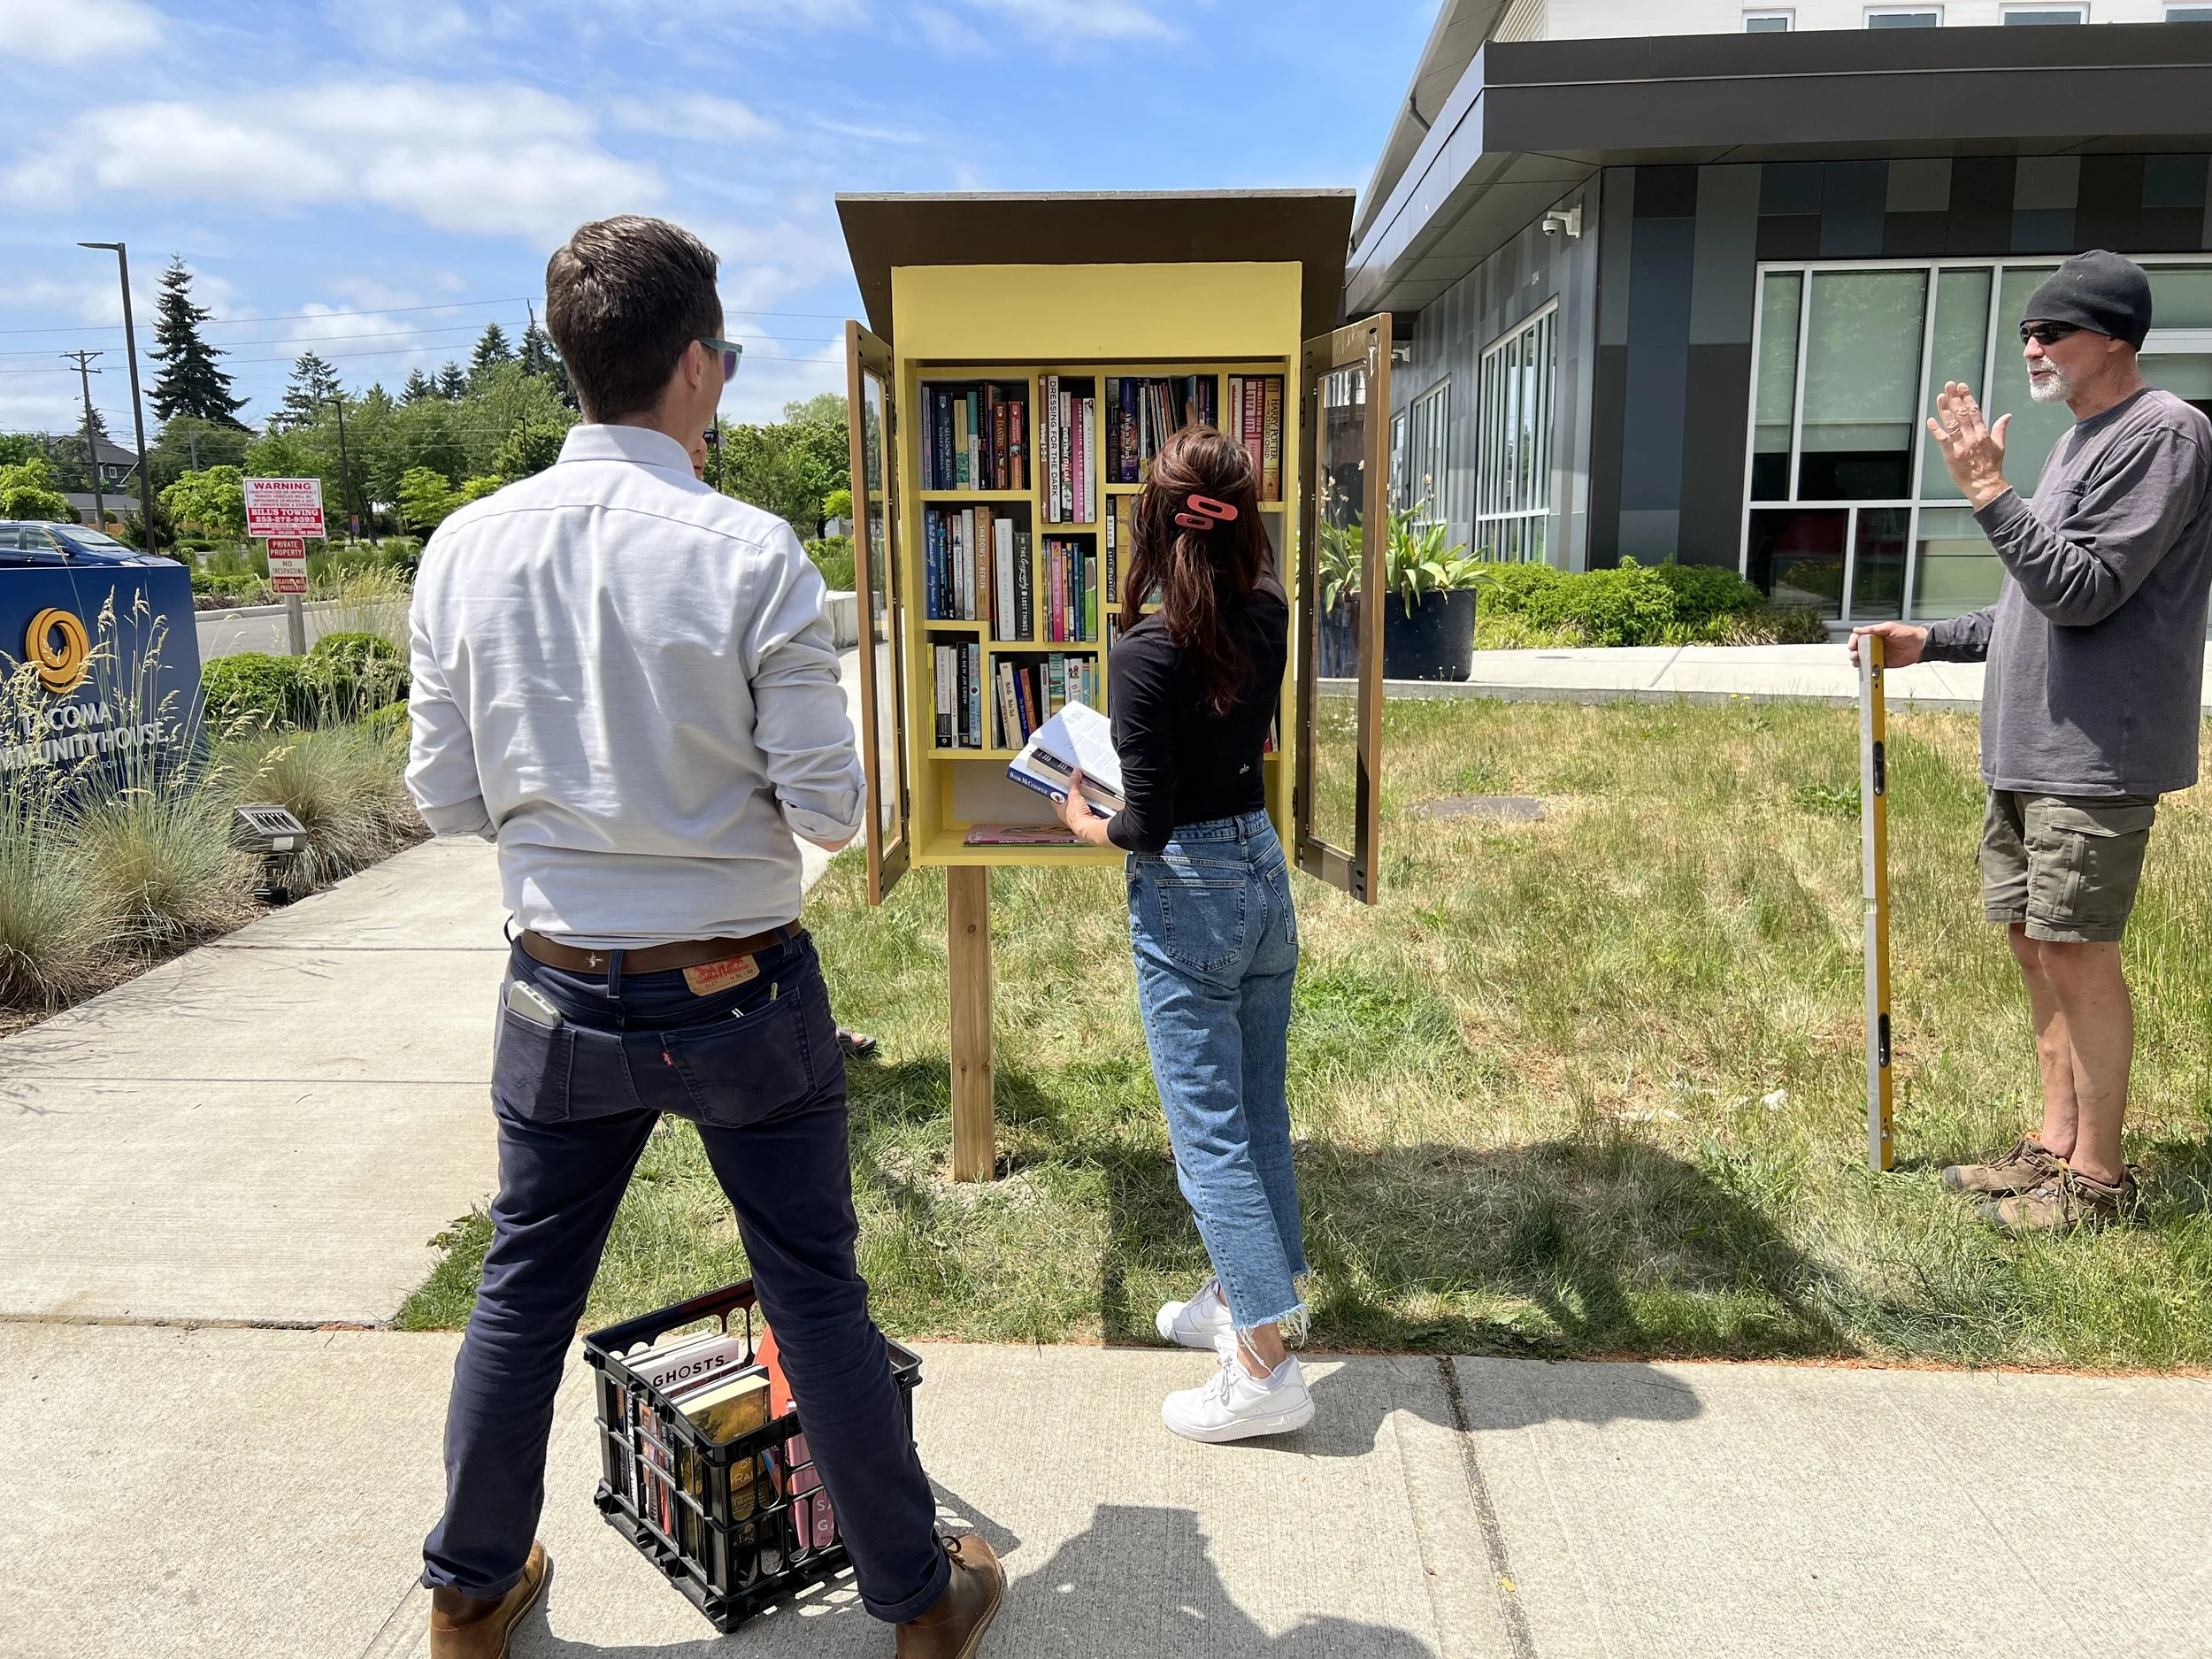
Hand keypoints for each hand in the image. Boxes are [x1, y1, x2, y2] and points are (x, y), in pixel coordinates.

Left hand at [1054, 768, 1113, 845]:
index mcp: (1061, 810)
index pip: (1055, 799)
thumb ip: (1074, 783)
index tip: (1060, 783)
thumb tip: (1075, 773)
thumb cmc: (1078, 818)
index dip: (1057, 791)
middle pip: (1070, 800)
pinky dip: (1094, 804)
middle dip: (1075, 793)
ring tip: (1089, 791)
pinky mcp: (1089, 818)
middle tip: (1078, 785)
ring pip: (1081, 804)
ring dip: (1085, 799)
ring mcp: (1080, 817)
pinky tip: (1096, 800)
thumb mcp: (1074, 795)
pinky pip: (1091, 808)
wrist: (1091, 829)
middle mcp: (1069, 815)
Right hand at [1848, 621, 1927, 669]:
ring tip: (1859, 662)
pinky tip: (1866, 668)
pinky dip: (1867, 669)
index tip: (1853, 645)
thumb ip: (1872, 629)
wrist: (1919, 646)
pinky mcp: (1883, 664)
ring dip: (1858, 661)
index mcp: (1874, 635)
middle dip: (1854, 653)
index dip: (1853, 641)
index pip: (1858, 637)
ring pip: (1862, 659)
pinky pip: (1872, 667)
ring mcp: (1878, 654)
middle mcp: (1874, 645)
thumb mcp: (1888, 628)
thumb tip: (1857, 629)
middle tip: (1856, 655)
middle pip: (1858, 649)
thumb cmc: (1907, 634)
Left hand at [1926, 382, 2011, 509]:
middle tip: (1949, 385)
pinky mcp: (1952, 455)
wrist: (1986, 486)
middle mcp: (1972, 437)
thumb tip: (2007, 416)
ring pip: (1952, 423)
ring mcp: (1962, 445)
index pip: (1974, 410)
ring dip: (1945, 409)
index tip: (1961, 387)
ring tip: (1940, 397)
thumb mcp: (1999, 446)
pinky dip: (1936, 430)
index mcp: (1983, 433)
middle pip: (1962, 413)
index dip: (1967, 397)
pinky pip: (1943, 440)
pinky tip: (1930, 421)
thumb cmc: (1991, 468)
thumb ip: (2000, 429)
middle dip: (1955, 398)